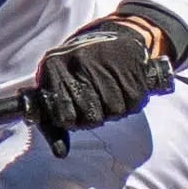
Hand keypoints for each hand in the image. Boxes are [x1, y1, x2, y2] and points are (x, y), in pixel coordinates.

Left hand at [30, 5, 186, 139]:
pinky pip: (134, 101)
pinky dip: (132, 100)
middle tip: (97, 102)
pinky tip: (125, 87)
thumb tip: (60, 153)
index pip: (65, 117)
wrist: (111, 35)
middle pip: (93, 117)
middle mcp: (78, 62)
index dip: (73, 121)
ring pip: (115, 111)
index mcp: (53, 68)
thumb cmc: (78, 70)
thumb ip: (53, 123)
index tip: (76, 113)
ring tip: (111, 92)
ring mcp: (104, 61)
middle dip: (96, 116)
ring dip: (115, 109)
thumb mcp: (57, 90)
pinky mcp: (129, 62)